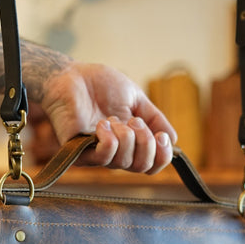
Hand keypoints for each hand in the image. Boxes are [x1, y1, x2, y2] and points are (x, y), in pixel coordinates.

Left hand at [41, 62, 176, 173]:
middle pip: (142, 166)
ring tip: (112, 118)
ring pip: (124, 162)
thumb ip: (156, 118)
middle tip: (134, 120)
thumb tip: (173, 140)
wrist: (71, 77)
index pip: (152, 165)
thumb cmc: (100, 85)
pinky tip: (102, 124)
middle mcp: (116, 153)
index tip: (162, 136)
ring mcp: (97, 155)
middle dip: (146, 142)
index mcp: (131, 142)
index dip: (163, 155)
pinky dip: (109, 139)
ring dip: (126, 137)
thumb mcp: (136, 99)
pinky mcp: (80, 154)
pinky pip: (104, 158)